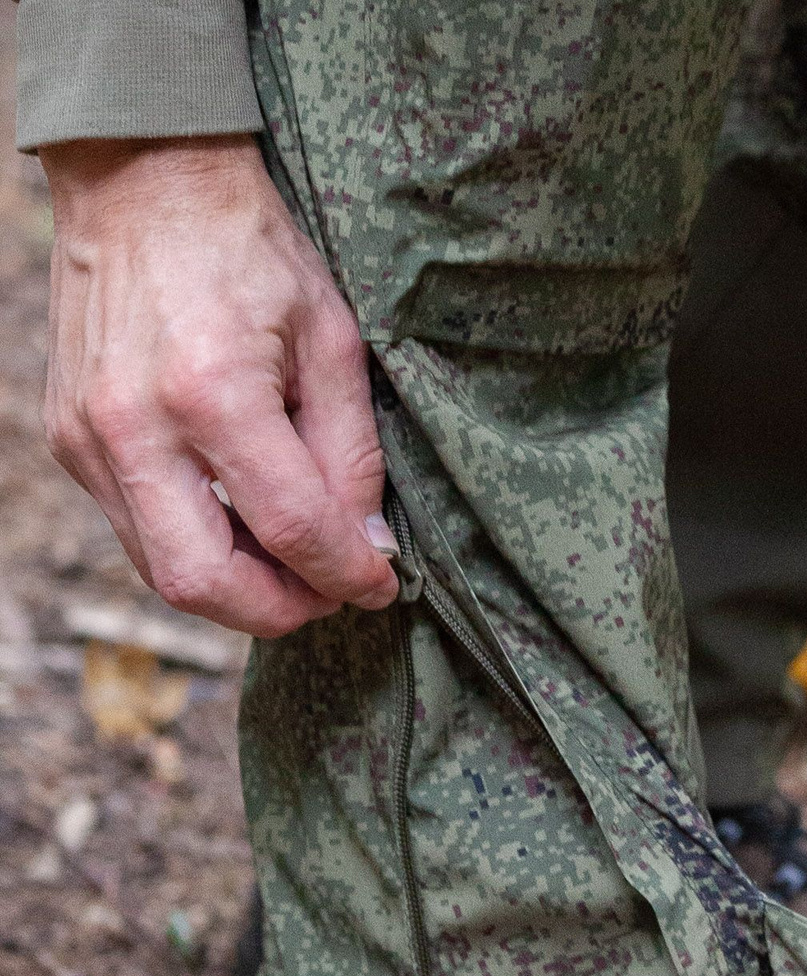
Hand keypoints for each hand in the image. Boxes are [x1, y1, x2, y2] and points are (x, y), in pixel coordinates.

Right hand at [40, 136, 398, 636]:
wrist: (142, 180)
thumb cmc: (247, 248)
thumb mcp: (330, 340)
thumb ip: (350, 453)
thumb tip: (366, 546)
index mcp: (211, 391)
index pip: (292, 528)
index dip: (347, 574)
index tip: (379, 585)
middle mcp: (135, 426)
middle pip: (206, 583)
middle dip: (279, 610)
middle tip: (328, 592)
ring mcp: (90, 439)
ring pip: (163, 573)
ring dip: (237, 588)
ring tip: (291, 561)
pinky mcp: (71, 441)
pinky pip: (137, 531)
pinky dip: (197, 548)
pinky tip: (240, 521)